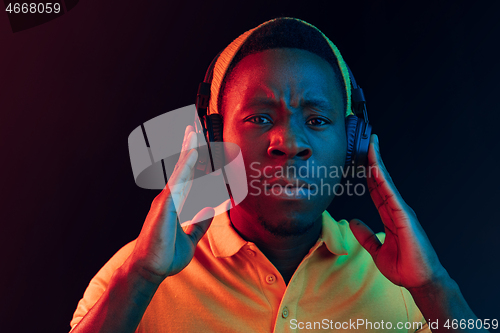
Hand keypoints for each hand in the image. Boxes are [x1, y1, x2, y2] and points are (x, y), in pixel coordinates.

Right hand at [127, 125, 214, 284]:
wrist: (150, 269)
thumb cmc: (165, 254)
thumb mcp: (190, 238)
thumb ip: (200, 223)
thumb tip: (211, 210)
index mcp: (175, 202)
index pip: (188, 176)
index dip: (194, 159)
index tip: (201, 144)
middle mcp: (170, 196)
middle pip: (183, 166)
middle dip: (190, 146)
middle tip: (196, 126)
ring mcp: (166, 198)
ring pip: (181, 168)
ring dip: (188, 148)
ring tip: (195, 129)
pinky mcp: (165, 204)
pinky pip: (178, 180)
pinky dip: (186, 164)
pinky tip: (193, 151)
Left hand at [349, 134, 447, 288]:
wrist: (419, 280)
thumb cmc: (404, 266)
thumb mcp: (376, 249)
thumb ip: (365, 235)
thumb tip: (353, 221)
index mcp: (389, 214)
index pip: (376, 189)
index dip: (368, 172)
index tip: (361, 157)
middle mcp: (396, 208)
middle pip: (382, 179)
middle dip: (374, 159)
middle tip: (368, 139)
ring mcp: (402, 211)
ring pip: (387, 182)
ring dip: (378, 162)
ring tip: (371, 144)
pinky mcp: (405, 217)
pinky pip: (391, 195)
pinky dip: (383, 180)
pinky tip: (376, 168)